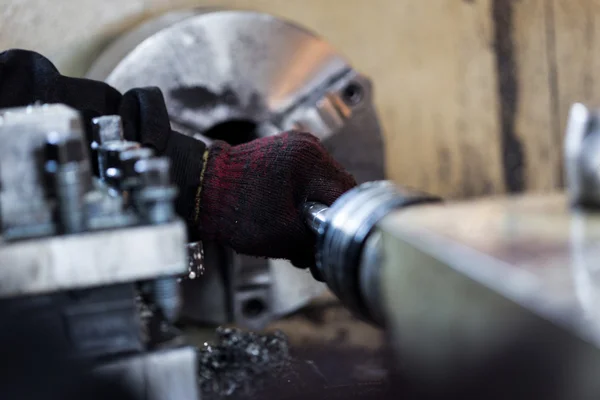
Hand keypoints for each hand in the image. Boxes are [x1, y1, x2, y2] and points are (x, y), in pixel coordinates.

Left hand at [195, 131, 356, 268]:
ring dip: (312, 212)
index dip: (342, 224)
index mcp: (311, 160)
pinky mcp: (280, 154)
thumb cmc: (234, 210)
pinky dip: (299, 201)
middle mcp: (306, 146)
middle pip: (333, 190)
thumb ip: (317, 244)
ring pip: (318, 187)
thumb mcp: (285, 236)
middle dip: (324, 220)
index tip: (333, 244)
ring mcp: (293, 147)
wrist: (198, 191)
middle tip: (311, 246)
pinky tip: (286, 219)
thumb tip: (331, 253)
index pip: (346, 194)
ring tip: (294, 235)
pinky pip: (302, 181)